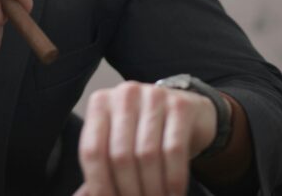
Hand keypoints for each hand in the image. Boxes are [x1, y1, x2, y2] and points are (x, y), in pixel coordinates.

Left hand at [74, 81, 216, 195]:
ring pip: (147, 154)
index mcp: (100, 104)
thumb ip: (101, 169)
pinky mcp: (181, 106)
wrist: (188, 113)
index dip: (99, 184)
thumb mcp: (119, 144)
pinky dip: (173, 180)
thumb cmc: (145, 132)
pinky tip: (174, 194)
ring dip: (152, 189)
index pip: (92, 151)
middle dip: (129, 191)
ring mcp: (154, 96)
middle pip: (120, 155)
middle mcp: (125, 95)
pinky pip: (174, 150)